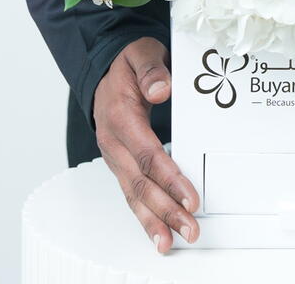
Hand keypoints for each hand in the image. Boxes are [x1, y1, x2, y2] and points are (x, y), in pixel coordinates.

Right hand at [93, 37, 199, 252]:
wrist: (104, 68)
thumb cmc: (128, 62)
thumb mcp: (141, 53)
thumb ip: (151, 69)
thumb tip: (161, 89)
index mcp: (120, 116)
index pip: (148, 154)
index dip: (170, 178)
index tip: (190, 197)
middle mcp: (114, 142)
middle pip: (140, 182)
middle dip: (166, 209)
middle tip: (190, 228)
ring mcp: (114, 156)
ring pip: (133, 194)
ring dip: (154, 220)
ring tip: (172, 242)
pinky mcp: (120, 164)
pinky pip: (131, 193)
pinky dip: (143, 216)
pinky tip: (158, 233)